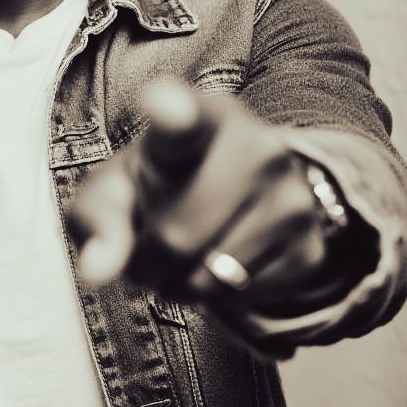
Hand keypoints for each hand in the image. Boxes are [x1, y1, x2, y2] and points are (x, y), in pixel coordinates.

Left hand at [67, 79, 333, 312]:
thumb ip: (94, 220)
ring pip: (210, 280)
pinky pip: (243, 301)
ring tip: (184, 254)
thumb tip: (96, 272)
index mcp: (200, 115)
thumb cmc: (160, 183)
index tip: (161, 105)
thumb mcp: (116, 188)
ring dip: (180, 287)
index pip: (182, 114)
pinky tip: (217, 263)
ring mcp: (294, 196)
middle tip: (146, 250)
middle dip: (146, 265)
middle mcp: (258, 145)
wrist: (233, 190)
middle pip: (177, 237)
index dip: (171, 110)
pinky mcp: (311, 248)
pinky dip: (218, 300)